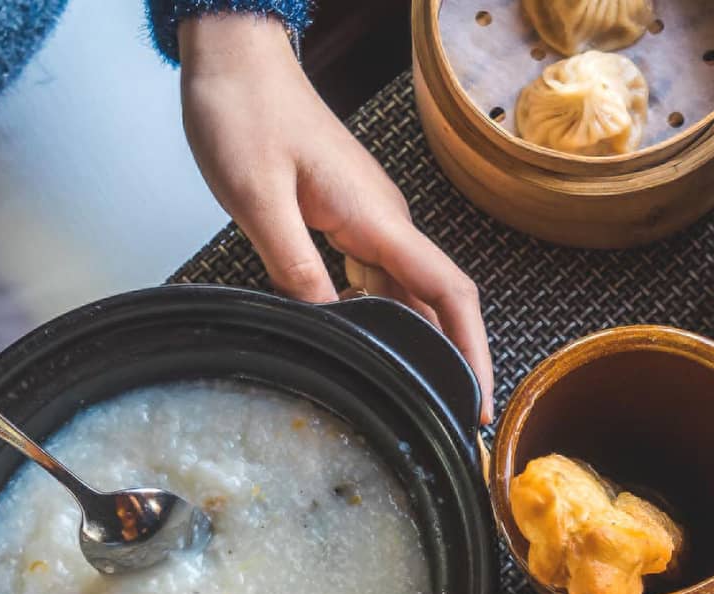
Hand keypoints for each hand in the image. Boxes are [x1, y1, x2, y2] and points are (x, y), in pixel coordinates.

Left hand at [179, 14, 493, 419]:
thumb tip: (328, 326)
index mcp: (376, 218)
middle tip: (448, 418)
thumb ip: (292, 265)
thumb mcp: (255, 195)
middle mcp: (385, 221)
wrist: (235, 54)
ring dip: (419, 342)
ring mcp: (371, 220)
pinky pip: (380, 278)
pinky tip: (369, 344)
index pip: (447, 292)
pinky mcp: (350, 218)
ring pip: (409, 294)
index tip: (478, 399)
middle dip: (453, 360)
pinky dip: (385, 317)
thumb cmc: (243, 111)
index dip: (471, 351)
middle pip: (438, 301)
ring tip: (415, 394)